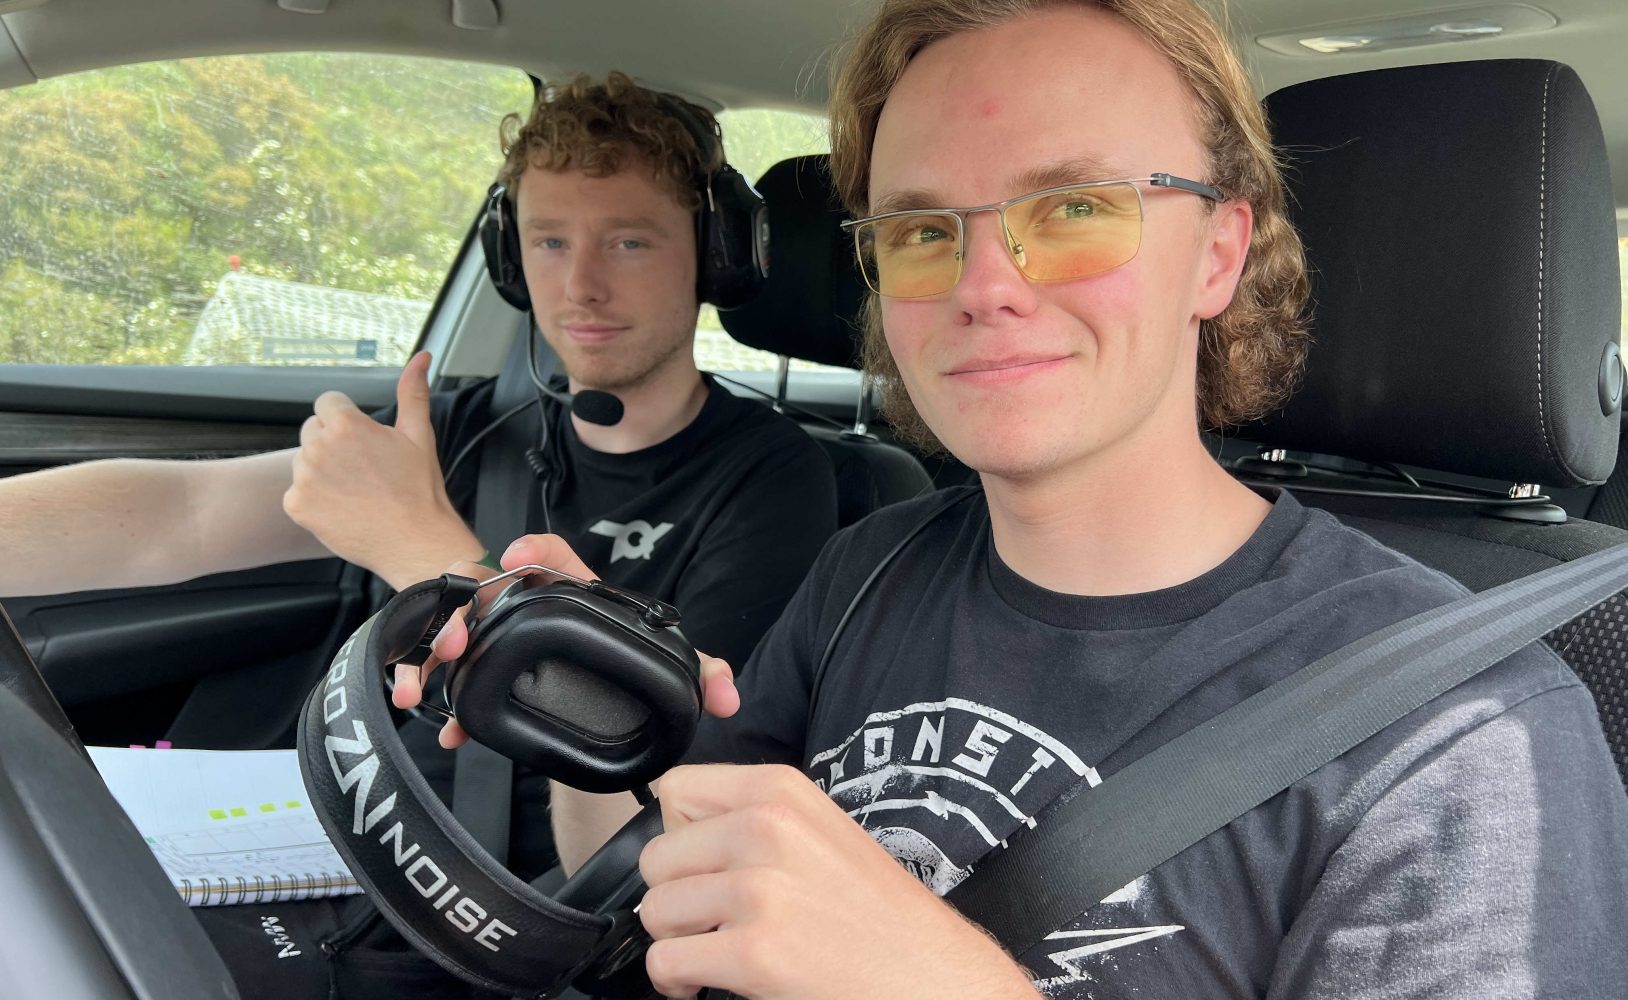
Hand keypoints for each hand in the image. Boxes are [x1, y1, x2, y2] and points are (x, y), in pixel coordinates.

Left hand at [283, 351, 481, 587]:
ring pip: (304, 461)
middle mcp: (319, 447)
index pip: (328, 404)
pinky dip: (314, 499)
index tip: (363, 442)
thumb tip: (420, 358)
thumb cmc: (419, 490)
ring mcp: (304, 478)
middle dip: (332, 443)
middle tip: (362, 468)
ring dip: (322, 470)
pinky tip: (342, 507)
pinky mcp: (297, 505)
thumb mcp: (419, 434)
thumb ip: (412, 391)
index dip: (347, 421)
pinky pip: (296, 493)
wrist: (414, 541)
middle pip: (312, 430)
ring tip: (354, 490)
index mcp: (346, 425)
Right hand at [392, 532, 740, 748]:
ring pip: (459, 633)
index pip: (555, 558)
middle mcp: (532, 613)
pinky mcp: (491, 681)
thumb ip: (703, 676)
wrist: (609, 716)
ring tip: (431, 679)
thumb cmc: (633, 674)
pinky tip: (449, 732)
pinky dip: (447, 707)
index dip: (537, 549)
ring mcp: (505, 644)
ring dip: (438, 652)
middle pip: (487, 592)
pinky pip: (456, 684)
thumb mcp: (671, 672)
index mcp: (576, 598)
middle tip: (456, 635)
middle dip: (463, 607)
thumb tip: (727, 696)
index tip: (517, 553)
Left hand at [637, 764, 1037, 999]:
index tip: (705, 866)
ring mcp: (759, 890)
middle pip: (656, 856)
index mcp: (780, 791)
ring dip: (675, 941)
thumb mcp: (820, 831)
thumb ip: (755, 818)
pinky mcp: (754, 952)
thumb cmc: (878, 912)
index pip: (675, 790)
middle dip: (675, 895)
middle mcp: (766, 829)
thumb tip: (683, 831)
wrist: (931, 972)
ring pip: (653, 910)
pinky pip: (665, 961)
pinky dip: (675, 981)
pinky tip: (706, 982)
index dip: (680, 835)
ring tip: (711, 952)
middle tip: (710, 920)